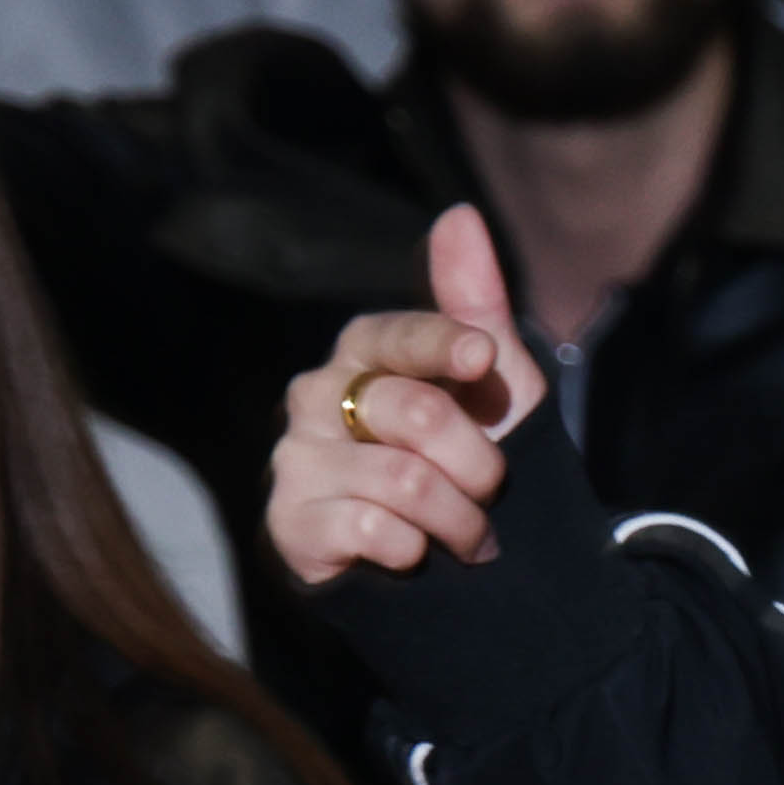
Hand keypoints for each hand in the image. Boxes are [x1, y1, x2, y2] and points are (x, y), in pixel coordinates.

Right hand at [267, 210, 536, 586]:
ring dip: (459, 520)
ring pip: (405, 479)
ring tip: (467, 538)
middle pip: (416, 412)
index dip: (449, 347)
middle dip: (479, 465)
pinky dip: (416, 551)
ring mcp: (296, 458)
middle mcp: (317, 395)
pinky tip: (415, 557)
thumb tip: (459, 214)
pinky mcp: (289, 523)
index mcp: (363, 352)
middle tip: (489, 494)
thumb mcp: (494, 386)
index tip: (485, 362)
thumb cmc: (467, 461)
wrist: (450, 570)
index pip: (401, 336)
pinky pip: (371, 529)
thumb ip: (475, 303)